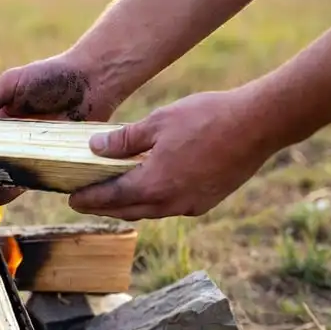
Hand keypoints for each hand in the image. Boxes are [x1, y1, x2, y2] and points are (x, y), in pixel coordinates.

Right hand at [0, 51, 122, 205]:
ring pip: (8, 175)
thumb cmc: (51, 76)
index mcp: (1, 120)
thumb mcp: (12, 83)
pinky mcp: (52, 162)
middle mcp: (14, 140)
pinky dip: (18, 189)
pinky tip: (2, 197)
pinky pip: (33, 180)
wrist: (93, 82)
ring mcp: (33, 153)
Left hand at [69, 88, 278, 220]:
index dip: (88, 199)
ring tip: (114, 195)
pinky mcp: (206, 202)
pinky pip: (171, 208)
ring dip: (129, 206)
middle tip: (86, 200)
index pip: (110, 198)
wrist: (259, 124)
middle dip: (104, 207)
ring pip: (149, 212)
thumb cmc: (208, 117)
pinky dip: (154, 201)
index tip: (71, 199)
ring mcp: (191, 205)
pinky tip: (150, 188)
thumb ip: (124, 139)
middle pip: (127, 211)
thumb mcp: (159, 122)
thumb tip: (95, 147)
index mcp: (154, 185)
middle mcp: (170, 203)